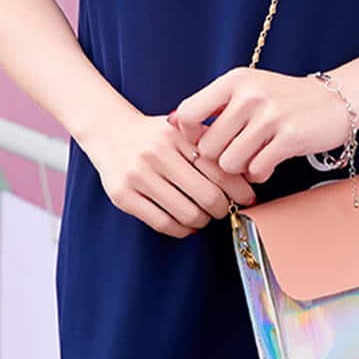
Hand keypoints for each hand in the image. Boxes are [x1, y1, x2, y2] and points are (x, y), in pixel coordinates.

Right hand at [79, 108, 256, 237]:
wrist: (110, 133)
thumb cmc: (156, 135)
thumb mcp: (183, 130)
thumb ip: (211, 145)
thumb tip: (248, 178)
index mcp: (176, 136)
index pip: (219, 169)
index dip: (239, 190)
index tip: (247, 198)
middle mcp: (155, 154)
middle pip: (207, 196)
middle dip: (223, 209)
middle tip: (225, 209)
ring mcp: (137, 176)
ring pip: (187, 214)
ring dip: (203, 220)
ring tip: (204, 215)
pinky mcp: (122, 196)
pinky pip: (163, 224)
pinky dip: (182, 229)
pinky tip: (187, 223)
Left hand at [172, 67, 353, 182]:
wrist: (335, 100)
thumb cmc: (284, 99)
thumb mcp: (247, 89)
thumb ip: (213, 104)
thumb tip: (170, 123)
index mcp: (233, 80)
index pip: (187, 115)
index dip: (189, 137)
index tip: (203, 142)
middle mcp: (249, 95)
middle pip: (207, 147)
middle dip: (218, 159)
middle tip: (236, 154)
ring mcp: (270, 116)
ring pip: (229, 163)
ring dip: (240, 168)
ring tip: (254, 157)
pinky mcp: (289, 137)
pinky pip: (256, 170)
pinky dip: (260, 174)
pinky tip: (269, 162)